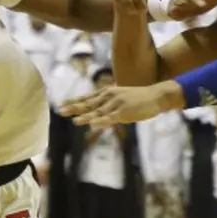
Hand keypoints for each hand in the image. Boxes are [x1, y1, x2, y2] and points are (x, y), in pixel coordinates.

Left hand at [60, 83, 184, 128]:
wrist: (156, 96)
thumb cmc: (139, 99)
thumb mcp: (121, 99)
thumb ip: (108, 107)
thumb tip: (97, 116)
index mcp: (107, 93)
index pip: (87, 98)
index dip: (74, 102)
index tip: (61, 105)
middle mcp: (109, 97)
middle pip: (88, 103)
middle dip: (74, 108)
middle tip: (60, 111)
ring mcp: (116, 104)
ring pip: (97, 112)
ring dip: (85, 116)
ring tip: (74, 121)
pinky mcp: (125, 112)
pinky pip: (110, 118)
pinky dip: (101, 121)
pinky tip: (92, 124)